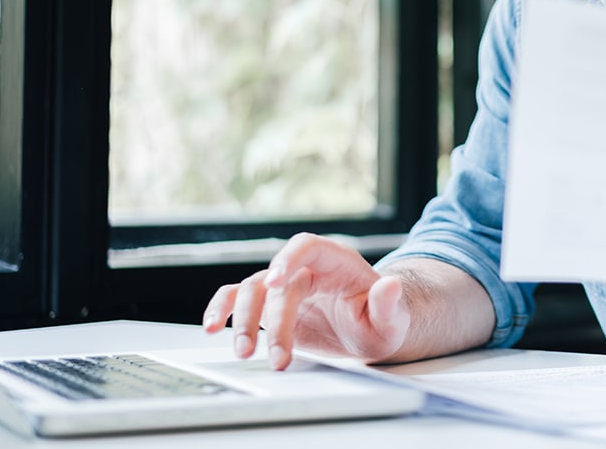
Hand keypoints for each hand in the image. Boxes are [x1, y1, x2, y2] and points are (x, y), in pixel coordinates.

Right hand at [202, 233, 410, 370]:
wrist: (369, 332)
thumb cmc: (381, 321)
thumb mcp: (393, 319)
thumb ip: (389, 304)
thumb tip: (390, 285)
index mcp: (336, 263)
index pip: (307, 247)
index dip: (288, 259)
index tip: (274, 281)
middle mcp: (306, 269)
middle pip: (277, 282)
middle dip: (272, 321)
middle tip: (277, 358)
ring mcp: (285, 286)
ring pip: (251, 290)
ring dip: (243, 320)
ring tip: (244, 353)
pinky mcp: (270, 305)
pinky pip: (238, 299)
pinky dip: (222, 309)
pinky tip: (212, 327)